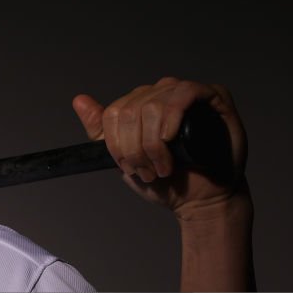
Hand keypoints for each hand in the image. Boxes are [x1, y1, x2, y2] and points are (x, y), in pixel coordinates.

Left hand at [72, 77, 248, 219]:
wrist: (200, 199)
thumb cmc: (165, 180)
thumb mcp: (124, 159)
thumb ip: (100, 133)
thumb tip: (78, 99)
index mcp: (139, 105)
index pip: (114, 112)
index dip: (117, 143)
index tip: (129, 168)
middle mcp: (160, 93)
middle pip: (131, 110)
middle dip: (135, 149)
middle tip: (148, 172)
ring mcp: (185, 93)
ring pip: (154, 105)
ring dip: (154, 142)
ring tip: (163, 166)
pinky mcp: (213, 95)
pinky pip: (185, 93)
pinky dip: (173, 118)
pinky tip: (171, 139)